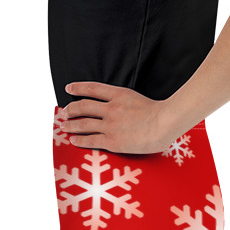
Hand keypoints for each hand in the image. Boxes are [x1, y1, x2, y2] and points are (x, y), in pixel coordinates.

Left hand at [60, 82, 187, 154]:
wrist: (164, 123)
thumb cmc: (159, 114)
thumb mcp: (138, 99)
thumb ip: (126, 101)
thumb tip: (121, 107)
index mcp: (119, 94)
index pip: (93, 88)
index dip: (78, 87)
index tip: (68, 88)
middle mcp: (111, 108)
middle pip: (84, 106)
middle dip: (71, 109)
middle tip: (64, 112)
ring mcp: (110, 125)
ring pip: (84, 123)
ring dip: (71, 125)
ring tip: (64, 127)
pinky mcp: (112, 141)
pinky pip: (91, 140)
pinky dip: (79, 140)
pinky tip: (73, 141)